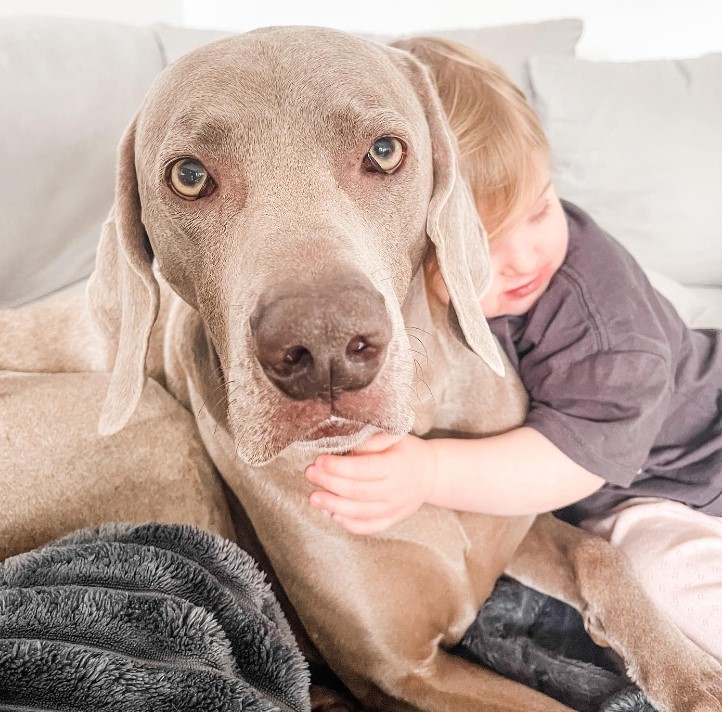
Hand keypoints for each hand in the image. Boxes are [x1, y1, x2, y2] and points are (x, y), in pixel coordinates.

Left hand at [305, 432, 437, 534]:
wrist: (432, 473)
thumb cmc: (408, 451)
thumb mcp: (394, 436)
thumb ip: (370, 442)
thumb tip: (345, 450)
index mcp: (394, 466)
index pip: (362, 469)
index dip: (338, 466)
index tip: (319, 460)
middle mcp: (395, 490)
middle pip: (357, 491)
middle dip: (330, 483)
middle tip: (310, 475)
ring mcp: (394, 508)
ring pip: (360, 512)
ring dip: (334, 506)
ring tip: (314, 498)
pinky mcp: (393, 519)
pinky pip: (370, 527)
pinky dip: (350, 524)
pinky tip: (334, 515)